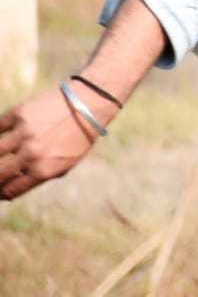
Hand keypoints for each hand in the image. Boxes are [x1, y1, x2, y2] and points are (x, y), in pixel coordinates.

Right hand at [0, 84, 112, 199]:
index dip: (2, 193)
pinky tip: (1, 136)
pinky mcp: (19, 114)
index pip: (11, 190)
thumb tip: (14, 185)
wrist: (89, 103)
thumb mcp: (68, 162)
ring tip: (1, 156)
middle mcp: (31, 154)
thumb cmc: (80, 135)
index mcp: (44, 170)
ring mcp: (23, 134)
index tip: (1, 190)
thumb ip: (43, 175)